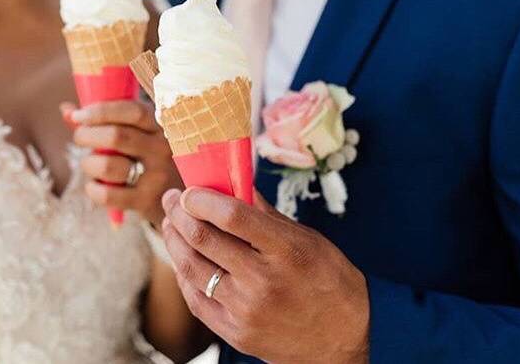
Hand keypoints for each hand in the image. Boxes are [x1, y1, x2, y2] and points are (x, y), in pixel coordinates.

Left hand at [62, 101, 181, 226]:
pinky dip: (92, 190)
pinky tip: (95, 186)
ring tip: (91, 164)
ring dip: (89, 163)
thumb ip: (103, 121)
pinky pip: (107, 195)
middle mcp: (162, 148)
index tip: (78, 115)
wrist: (180, 198)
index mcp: (160, 125)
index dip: (101, 111)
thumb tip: (66, 111)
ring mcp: (157, 176)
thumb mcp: (137, 134)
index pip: (132, 110)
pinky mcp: (147, 201)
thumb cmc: (147, 157)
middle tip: (80, 138)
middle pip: (116, 136)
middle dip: (86, 135)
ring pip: (108, 165)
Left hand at [161, 188, 368, 363]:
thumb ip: (265, 214)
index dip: (202, 199)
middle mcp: (264, 281)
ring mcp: (247, 311)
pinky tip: (183, 258)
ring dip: (175, 240)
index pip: (232, 216)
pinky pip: (196, 299)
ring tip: (171, 225)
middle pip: (203, 239)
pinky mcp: (236, 333)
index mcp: (287, 250)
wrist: (348, 338)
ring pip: (192, 268)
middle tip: (172, 200)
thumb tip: (232, 183)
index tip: (188, 190)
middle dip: (179, 213)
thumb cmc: (329, 280)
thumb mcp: (307, 238)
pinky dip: (184, 274)